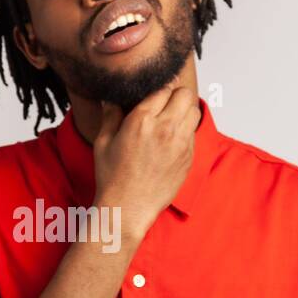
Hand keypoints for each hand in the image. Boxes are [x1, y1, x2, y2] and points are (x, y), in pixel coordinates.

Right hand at [92, 79, 198, 239]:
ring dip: (184, 111)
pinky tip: (171, 139)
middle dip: (174, 96)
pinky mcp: (188, 158)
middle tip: (164, 104)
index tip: (151, 97)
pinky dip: (185, 130)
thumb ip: (110, 115)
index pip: (162, 89)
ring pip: (194, 111)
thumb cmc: (112, 177)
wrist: (128, 208)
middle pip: (184, 94)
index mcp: (142, 120)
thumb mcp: (103, 142)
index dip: (157, 90)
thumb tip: (111, 99)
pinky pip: (193, 133)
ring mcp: (180, 144)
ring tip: (170, 120)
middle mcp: (165, 128)